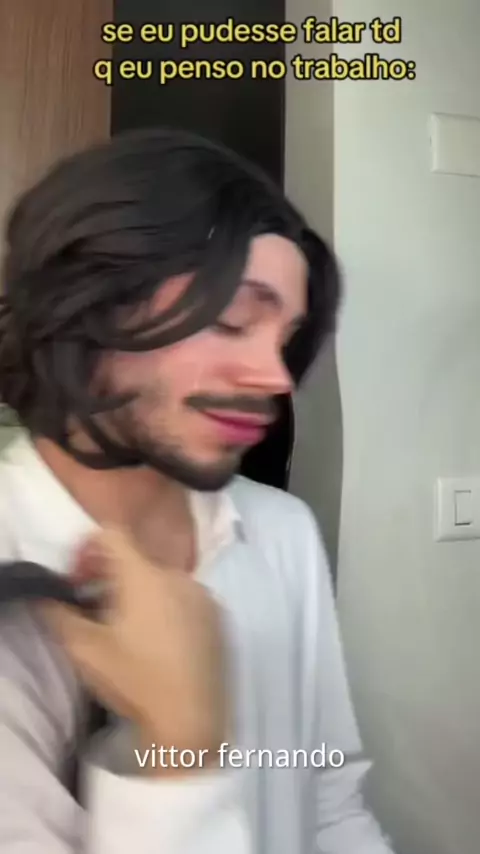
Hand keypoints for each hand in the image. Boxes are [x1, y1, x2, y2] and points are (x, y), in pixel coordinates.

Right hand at [39, 527, 228, 770]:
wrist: (190, 720)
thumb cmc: (135, 680)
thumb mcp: (85, 649)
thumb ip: (60, 613)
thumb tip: (50, 595)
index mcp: (145, 576)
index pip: (113, 534)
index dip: (89, 549)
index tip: (81, 581)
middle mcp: (178, 575)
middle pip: (137, 560)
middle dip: (112, 578)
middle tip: (98, 612)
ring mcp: (204, 595)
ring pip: (162, 581)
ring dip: (142, 594)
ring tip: (131, 632)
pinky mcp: (220, 617)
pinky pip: (186, 599)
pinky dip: (169, 609)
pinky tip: (161, 643)